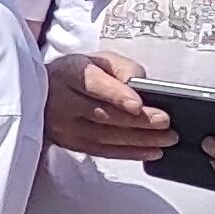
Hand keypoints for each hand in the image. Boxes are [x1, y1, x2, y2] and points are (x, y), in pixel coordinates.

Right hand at [43, 52, 173, 159]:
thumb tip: (140, 85)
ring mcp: (64, 127)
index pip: (92, 85)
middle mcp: (62, 101)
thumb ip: (123, 68)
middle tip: (164, 122)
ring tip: (166, 139)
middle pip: (102, 114)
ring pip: (103, 137)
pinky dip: (129, 153)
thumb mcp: (100, 60)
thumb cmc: (80, 75)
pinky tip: (150, 151)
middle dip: (136, 120)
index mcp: (69, 73)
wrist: (48, 93)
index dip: (116, 96)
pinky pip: (102, 151)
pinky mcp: (70, 144)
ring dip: (138, 140)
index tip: (138, 104)